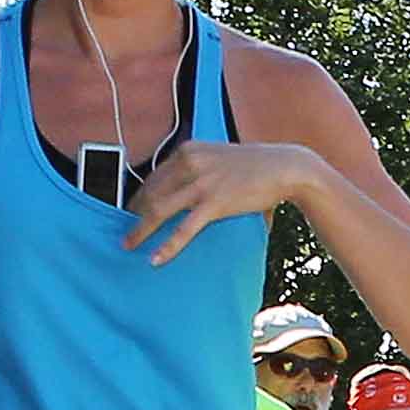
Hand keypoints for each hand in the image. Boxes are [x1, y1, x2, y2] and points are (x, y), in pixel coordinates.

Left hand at [118, 136, 322, 263]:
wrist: (284, 167)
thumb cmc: (255, 165)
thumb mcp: (218, 157)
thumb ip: (197, 168)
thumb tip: (179, 188)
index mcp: (188, 151)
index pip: (153, 177)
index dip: (139, 197)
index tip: (131, 211)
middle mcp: (190, 164)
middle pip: (150, 193)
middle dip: (134, 215)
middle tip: (125, 232)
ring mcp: (201, 183)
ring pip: (159, 210)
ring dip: (140, 231)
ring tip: (129, 245)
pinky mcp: (214, 203)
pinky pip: (184, 229)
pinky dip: (168, 245)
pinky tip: (156, 258)